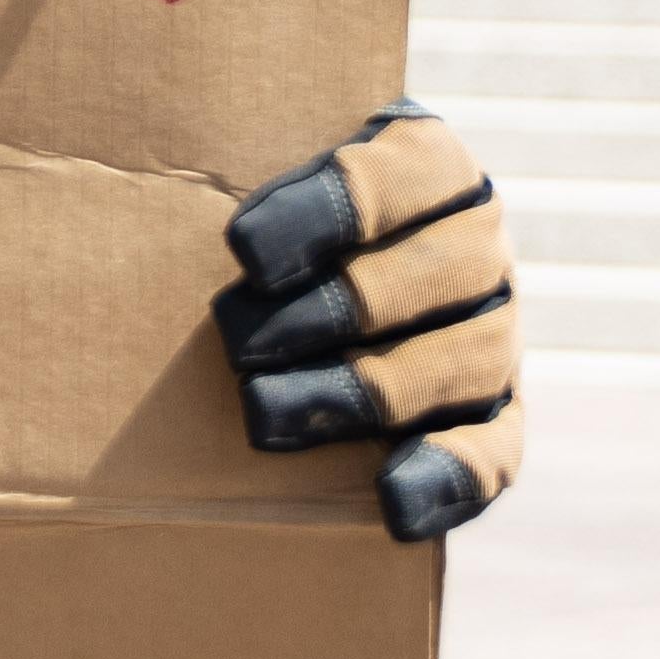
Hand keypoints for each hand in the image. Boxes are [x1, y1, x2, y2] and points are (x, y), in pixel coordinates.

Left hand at [214, 104, 520, 544]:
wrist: (326, 283)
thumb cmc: (271, 220)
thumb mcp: (260, 161)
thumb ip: (232, 156)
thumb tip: (160, 198)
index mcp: (429, 161)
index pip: (387, 180)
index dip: (318, 216)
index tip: (245, 254)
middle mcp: (478, 243)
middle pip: (401, 284)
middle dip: (312, 317)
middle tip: (235, 339)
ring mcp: (495, 332)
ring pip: (435, 369)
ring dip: (347, 394)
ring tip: (263, 413)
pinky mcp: (499, 416)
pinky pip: (490, 454)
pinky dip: (444, 479)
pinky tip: (393, 501)